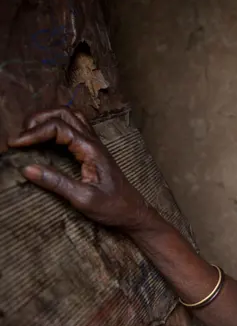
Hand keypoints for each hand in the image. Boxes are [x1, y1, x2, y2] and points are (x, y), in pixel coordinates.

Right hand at [8, 108, 154, 230]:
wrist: (133, 212)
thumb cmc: (113, 207)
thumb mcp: (83, 198)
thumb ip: (57, 183)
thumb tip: (27, 169)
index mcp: (91, 149)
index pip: (58, 127)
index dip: (33, 133)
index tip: (14, 145)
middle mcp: (93, 141)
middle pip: (64, 113)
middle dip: (38, 119)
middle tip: (20, 137)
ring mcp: (94, 144)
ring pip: (70, 117)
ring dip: (47, 119)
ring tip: (29, 135)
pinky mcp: (92, 151)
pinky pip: (74, 127)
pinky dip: (56, 126)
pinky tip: (45, 138)